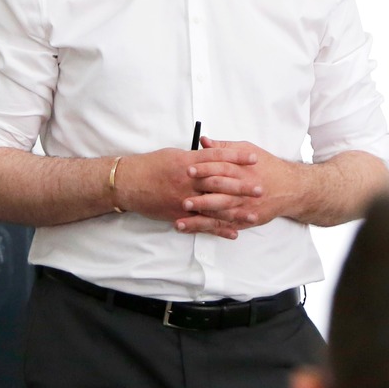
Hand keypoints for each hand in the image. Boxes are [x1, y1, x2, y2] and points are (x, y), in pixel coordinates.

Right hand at [114, 148, 243, 237]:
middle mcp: (188, 181)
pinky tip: (233, 232)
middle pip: (220, 183)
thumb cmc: (149, 166)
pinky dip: (218, 229)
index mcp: (187, 162)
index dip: (236, 157)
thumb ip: (193, 158)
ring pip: (214, 206)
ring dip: (235, 212)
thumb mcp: (172, 155)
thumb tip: (209, 154)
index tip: (254, 158)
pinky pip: (202, 224)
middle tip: (260, 188)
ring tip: (253, 215)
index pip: (217, 157)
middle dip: (241, 186)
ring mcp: (184, 199)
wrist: (128, 183)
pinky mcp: (179, 215)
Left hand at [173, 138, 308, 234]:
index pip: (221, 168)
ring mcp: (245, 206)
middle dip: (200, 195)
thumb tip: (203, 141)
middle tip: (182, 197)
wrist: (290, 188)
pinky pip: (224, 225)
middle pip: (220, 191)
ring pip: (220, 212)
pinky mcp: (245, 219)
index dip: (204, 169)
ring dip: (200, 215)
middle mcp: (244, 189)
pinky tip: (193, 227)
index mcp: (243, 170)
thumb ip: (224, 147)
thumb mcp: (247, 150)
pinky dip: (208, 227)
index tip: (188, 169)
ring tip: (182, 216)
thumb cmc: (267, 166)